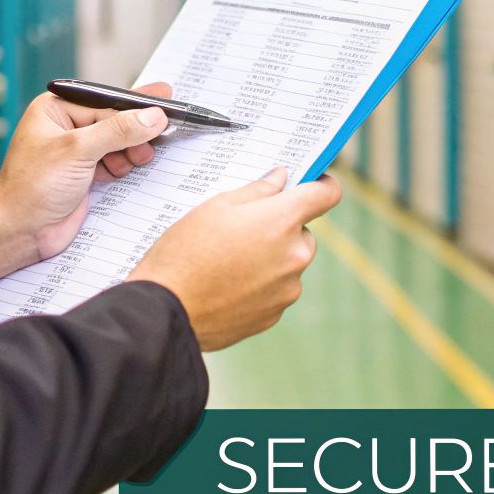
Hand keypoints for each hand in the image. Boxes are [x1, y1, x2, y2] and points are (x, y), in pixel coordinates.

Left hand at [0, 82, 172, 262]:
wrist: (19, 232)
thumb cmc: (31, 187)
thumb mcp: (78, 150)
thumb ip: (118, 131)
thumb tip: (153, 117)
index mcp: (54, 110)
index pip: (104, 102)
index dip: (134, 106)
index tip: (164, 104)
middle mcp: (64, 128)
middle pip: (112, 121)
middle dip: (135, 131)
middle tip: (160, 136)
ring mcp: (74, 154)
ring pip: (115, 143)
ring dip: (131, 150)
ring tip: (141, 158)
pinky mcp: (82, 176)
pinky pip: (112, 163)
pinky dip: (124, 166)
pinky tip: (128, 170)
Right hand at [128, 168, 343, 350]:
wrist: (166, 309)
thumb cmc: (185, 253)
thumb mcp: (215, 207)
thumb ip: (257, 190)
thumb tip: (281, 179)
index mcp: (282, 221)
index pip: (327, 194)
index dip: (322, 185)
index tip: (312, 184)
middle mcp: (294, 256)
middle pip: (304, 233)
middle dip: (282, 228)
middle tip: (245, 230)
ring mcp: (287, 289)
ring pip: (289, 264)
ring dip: (271, 259)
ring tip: (228, 262)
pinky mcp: (274, 315)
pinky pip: (276, 291)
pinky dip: (260, 285)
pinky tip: (227, 284)